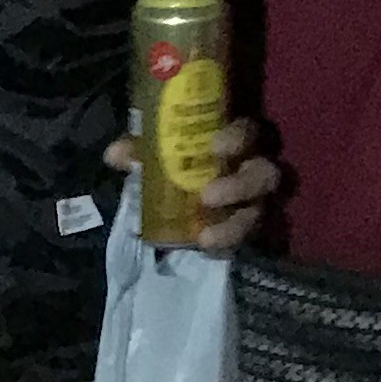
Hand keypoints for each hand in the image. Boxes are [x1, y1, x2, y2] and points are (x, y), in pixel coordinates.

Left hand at [104, 116, 281, 258]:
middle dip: (240, 186)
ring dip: (234, 225)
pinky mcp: (248, 229)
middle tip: (207, 196)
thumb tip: (114, 154)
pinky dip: (226, 244)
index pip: (248, 133)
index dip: (237, 139)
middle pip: (266, 175)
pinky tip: (204, 248)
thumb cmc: (181, 162)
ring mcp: (255, 202)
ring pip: (259, 213)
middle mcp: (254, 169)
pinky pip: (245, 240)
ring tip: (206, 238)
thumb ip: (142, 150)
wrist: (190, 196)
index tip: (215, 147)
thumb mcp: (161, 152)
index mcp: (236, 143)